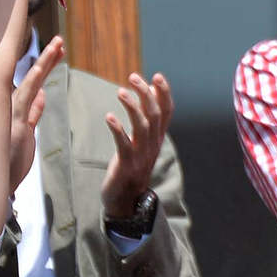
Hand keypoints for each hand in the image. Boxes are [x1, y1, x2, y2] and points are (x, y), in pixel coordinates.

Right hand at [10, 37, 64, 189]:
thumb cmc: (10, 161)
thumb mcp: (27, 134)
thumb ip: (34, 114)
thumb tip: (43, 95)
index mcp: (17, 110)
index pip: (34, 83)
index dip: (46, 67)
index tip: (57, 52)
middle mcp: (12, 107)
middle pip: (34, 78)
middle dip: (47, 59)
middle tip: (60, 41)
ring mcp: (13, 113)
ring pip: (32, 81)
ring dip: (45, 62)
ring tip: (58, 45)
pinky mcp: (15, 121)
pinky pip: (27, 95)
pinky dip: (34, 79)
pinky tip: (43, 65)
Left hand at [101, 72, 173, 217]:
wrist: (126, 200)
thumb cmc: (131, 165)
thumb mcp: (141, 141)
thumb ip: (146, 118)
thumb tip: (149, 90)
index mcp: (157, 138)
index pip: (167, 112)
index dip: (164, 93)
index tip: (156, 76)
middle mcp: (152, 145)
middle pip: (155, 115)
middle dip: (145, 94)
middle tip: (132, 77)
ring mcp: (140, 156)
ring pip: (142, 127)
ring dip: (133, 107)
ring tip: (121, 91)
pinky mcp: (126, 165)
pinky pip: (124, 145)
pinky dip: (118, 129)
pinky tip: (109, 117)